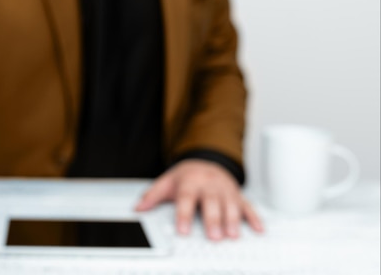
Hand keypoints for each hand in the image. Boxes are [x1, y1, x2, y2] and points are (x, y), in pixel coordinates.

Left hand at [135, 159, 262, 240]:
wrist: (206, 160)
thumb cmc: (186, 176)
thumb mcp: (166, 182)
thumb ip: (153, 195)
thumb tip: (138, 207)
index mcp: (191, 182)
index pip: (187, 198)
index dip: (184, 214)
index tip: (182, 230)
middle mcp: (210, 185)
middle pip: (212, 203)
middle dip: (214, 220)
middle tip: (214, 236)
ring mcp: (226, 190)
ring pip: (231, 205)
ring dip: (233, 220)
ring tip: (233, 235)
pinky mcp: (238, 195)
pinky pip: (248, 206)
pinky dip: (254, 218)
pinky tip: (259, 229)